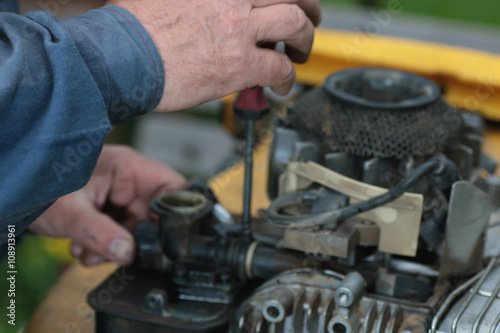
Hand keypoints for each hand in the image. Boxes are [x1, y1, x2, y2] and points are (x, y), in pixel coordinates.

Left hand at [29, 145, 185, 265]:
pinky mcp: (109, 207)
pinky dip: (106, 244)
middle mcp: (128, 179)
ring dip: (117, 246)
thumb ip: (100, 233)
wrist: (13, 193)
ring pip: (137, 226)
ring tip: (90, 253)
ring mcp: (118, 193)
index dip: (176, 212)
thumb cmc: (37, 186)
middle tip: (116, 254)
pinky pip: (120, 230)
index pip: (171, 187)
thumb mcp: (71, 213)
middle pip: (154, 213)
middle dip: (136, 239)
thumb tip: (129, 253)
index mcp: (127, 167)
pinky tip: (84, 249)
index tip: (164, 239)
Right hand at [107, 0, 320, 111]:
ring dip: (304, 40)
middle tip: (307, 21)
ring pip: (296, 23)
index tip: (283, 2)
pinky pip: (280, 68)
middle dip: (307, 8)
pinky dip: (287, 79)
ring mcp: (239, 27)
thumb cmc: (133, 28)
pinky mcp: (240, 64)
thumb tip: (212, 12)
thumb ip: (201, 3)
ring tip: (298, 55)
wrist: (120, 57)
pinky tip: (281, 86)